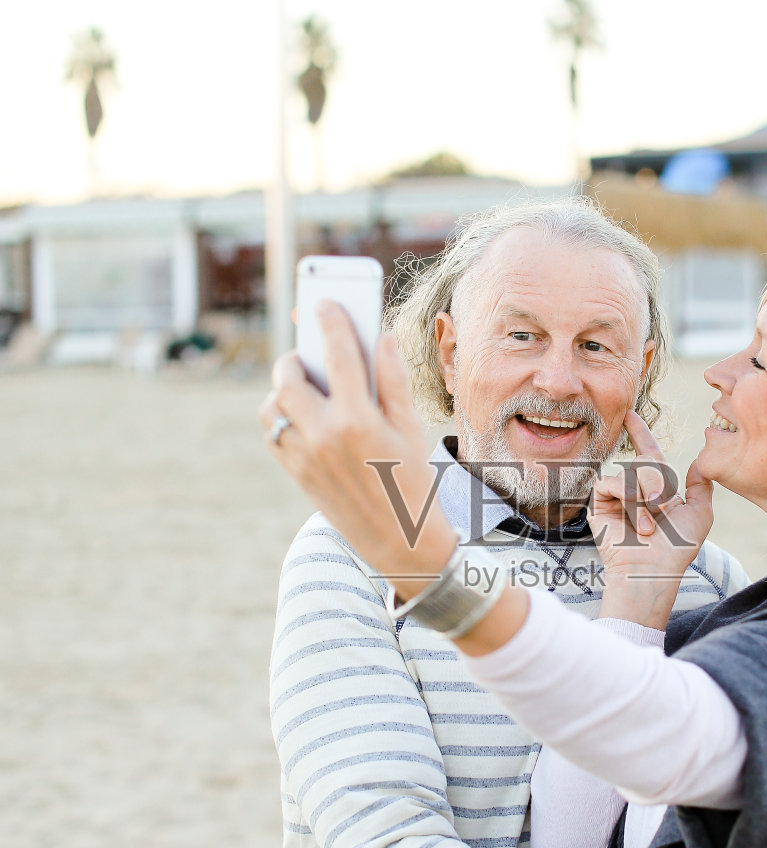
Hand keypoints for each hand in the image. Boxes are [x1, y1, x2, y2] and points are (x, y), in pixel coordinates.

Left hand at [258, 304, 455, 588]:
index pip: (338, 354)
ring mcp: (305, 457)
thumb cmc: (412, 482)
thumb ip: (392, 379)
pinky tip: (302, 413)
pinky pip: (274, 433)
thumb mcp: (411, 430)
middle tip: (304, 350)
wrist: (400, 543)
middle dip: (294, 357)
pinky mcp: (296, 474)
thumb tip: (379, 335)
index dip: (331, 322)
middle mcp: (324, 436)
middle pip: (290, 377)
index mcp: (359, 420)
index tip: (324, 303)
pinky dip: (281, 416)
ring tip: (303, 383)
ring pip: (273, 406)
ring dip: (282, 389)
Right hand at [591, 412, 714, 627]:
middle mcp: (634, 489)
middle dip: (659, 482)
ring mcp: (616, 496)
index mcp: (656, 489)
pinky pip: (611, 481)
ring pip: (631, 471)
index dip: (640, 433)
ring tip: (648, 525)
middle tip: (662, 508)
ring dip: (646, 497)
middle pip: (647, 461)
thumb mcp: (700, 514)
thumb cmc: (677, 549)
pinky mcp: (599, 503)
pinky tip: (635, 523)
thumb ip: (701, 486)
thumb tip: (698, 465)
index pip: (647, 453)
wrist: (654, 570)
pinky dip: (628, 498)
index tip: (630, 413)